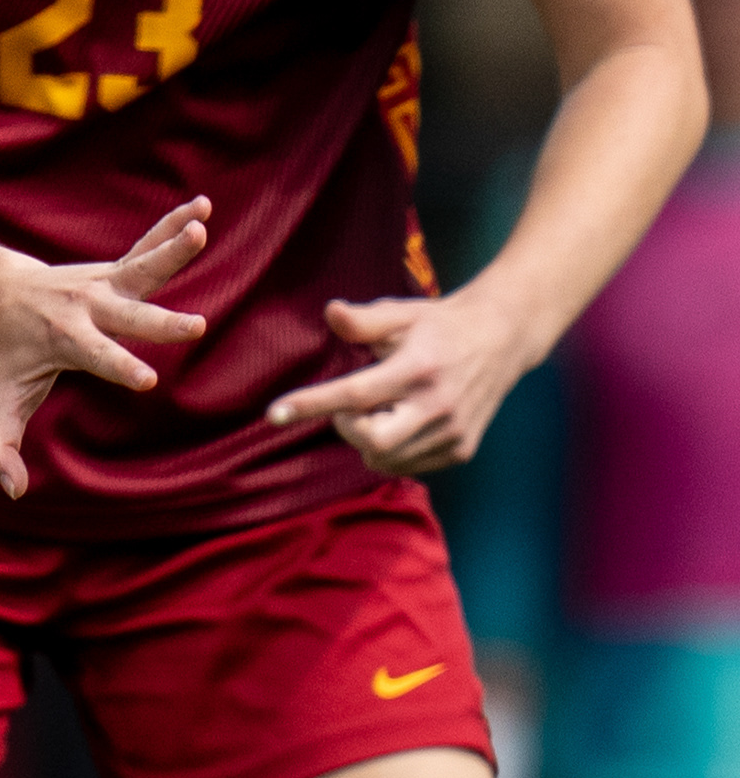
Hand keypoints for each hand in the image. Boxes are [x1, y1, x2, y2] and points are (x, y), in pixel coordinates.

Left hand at [0, 199, 212, 498]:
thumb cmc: (4, 357)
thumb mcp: (0, 404)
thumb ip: (0, 448)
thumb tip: (12, 492)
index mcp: (67, 342)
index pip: (98, 358)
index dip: (121, 368)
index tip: (147, 381)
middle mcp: (86, 310)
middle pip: (129, 317)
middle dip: (160, 324)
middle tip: (196, 328)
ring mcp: (101, 285)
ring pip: (141, 267)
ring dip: (170, 249)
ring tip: (200, 231)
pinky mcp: (114, 270)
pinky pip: (147, 246)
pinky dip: (172, 226)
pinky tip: (202, 208)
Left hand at [266, 284, 534, 476]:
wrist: (505, 338)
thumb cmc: (439, 324)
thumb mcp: (401, 313)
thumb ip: (363, 320)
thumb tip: (331, 312)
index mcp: (418, 368)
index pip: (355, 394)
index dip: (310, 404)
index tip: (273, 413)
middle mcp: (438, 405)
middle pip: (371, 440)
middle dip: (347, 427)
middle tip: (353, 404)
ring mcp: (453, 432)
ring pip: (384, 459)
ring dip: (368, 439)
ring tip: (384, 408)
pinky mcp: (461, 450)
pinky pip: (406, 466)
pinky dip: (392, 450)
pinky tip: (403, 421)